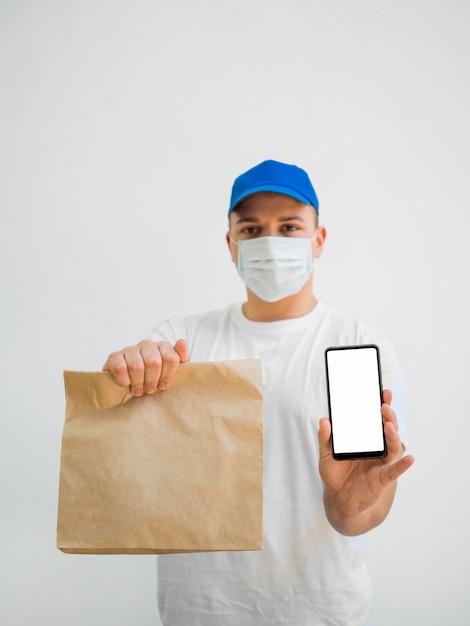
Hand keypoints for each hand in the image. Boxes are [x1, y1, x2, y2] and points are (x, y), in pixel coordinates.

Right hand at [102, 338, 189, 396]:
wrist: (127, 381)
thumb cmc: (152, 376)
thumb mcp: (170, 369)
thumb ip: (180, 357)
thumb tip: (182, 342)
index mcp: (162, 346)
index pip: (171, 358)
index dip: (168, 375)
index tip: (163, 385)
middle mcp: (146, 345)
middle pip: (154, 362)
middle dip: (152, 380)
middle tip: (150, 390)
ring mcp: (130, 349)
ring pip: (137, 366)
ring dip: (138, 383)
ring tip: (138, 391)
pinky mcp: (114, 356)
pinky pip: (120, 367)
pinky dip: (124, 380)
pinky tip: (126, 384)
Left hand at [318, 389, 413, 533]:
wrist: (338, 499)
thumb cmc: (335, 474)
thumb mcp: (326, 455)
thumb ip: (325, 438)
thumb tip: (324, 420)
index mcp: (365, 439)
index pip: (375, 419)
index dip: (381, 405)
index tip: (383, 391)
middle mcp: (377, 448)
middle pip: (387, 428)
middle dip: (388, 416)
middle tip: (383, 405)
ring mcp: (381, 463)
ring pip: (392, 447)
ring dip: (393, 435)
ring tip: (389, 425)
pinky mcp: (382, 479)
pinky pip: (394, 471)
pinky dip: (403, 465)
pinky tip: (410, 458)